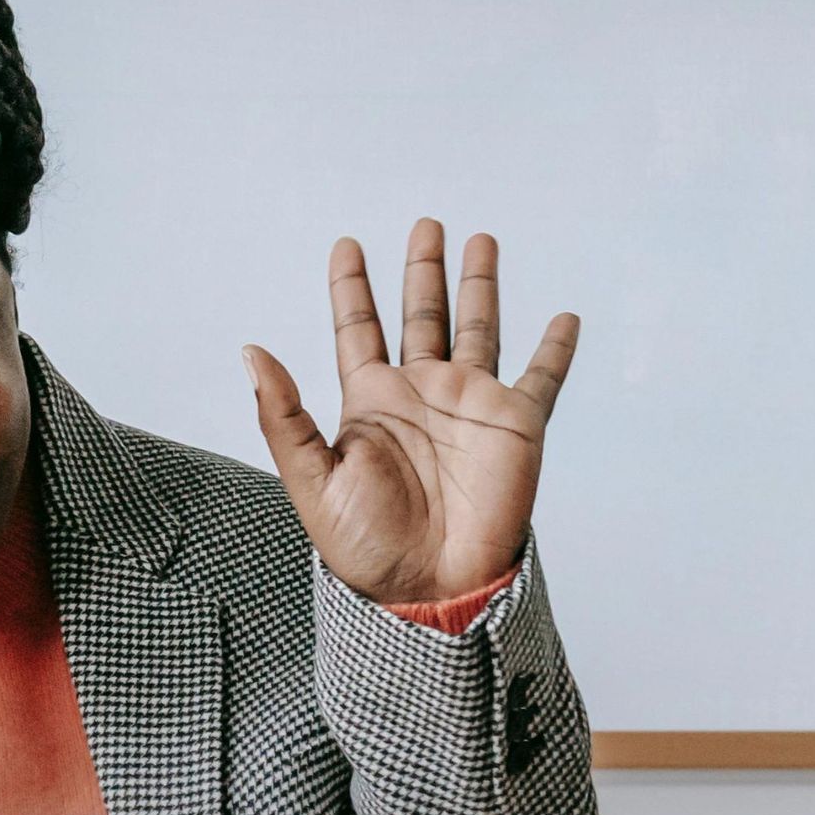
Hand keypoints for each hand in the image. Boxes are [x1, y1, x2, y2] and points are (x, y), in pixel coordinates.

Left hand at [243, 220, 576, 605]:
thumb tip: (251, 352)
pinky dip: (555, 348)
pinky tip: (563, 317)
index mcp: (370, 403)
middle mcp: (421, 395)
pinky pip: (541, 377)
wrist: (429, 589)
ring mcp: (470, 406)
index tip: (346, 244)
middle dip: (422, 269)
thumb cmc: (365, 548)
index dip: (351, 287)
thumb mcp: (312, 480)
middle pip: (421, 314)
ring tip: (480, 240)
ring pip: (478, 328)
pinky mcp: (516, 425)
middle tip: (425, 224)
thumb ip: (283, 415)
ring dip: (479, 286)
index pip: (359, 329)